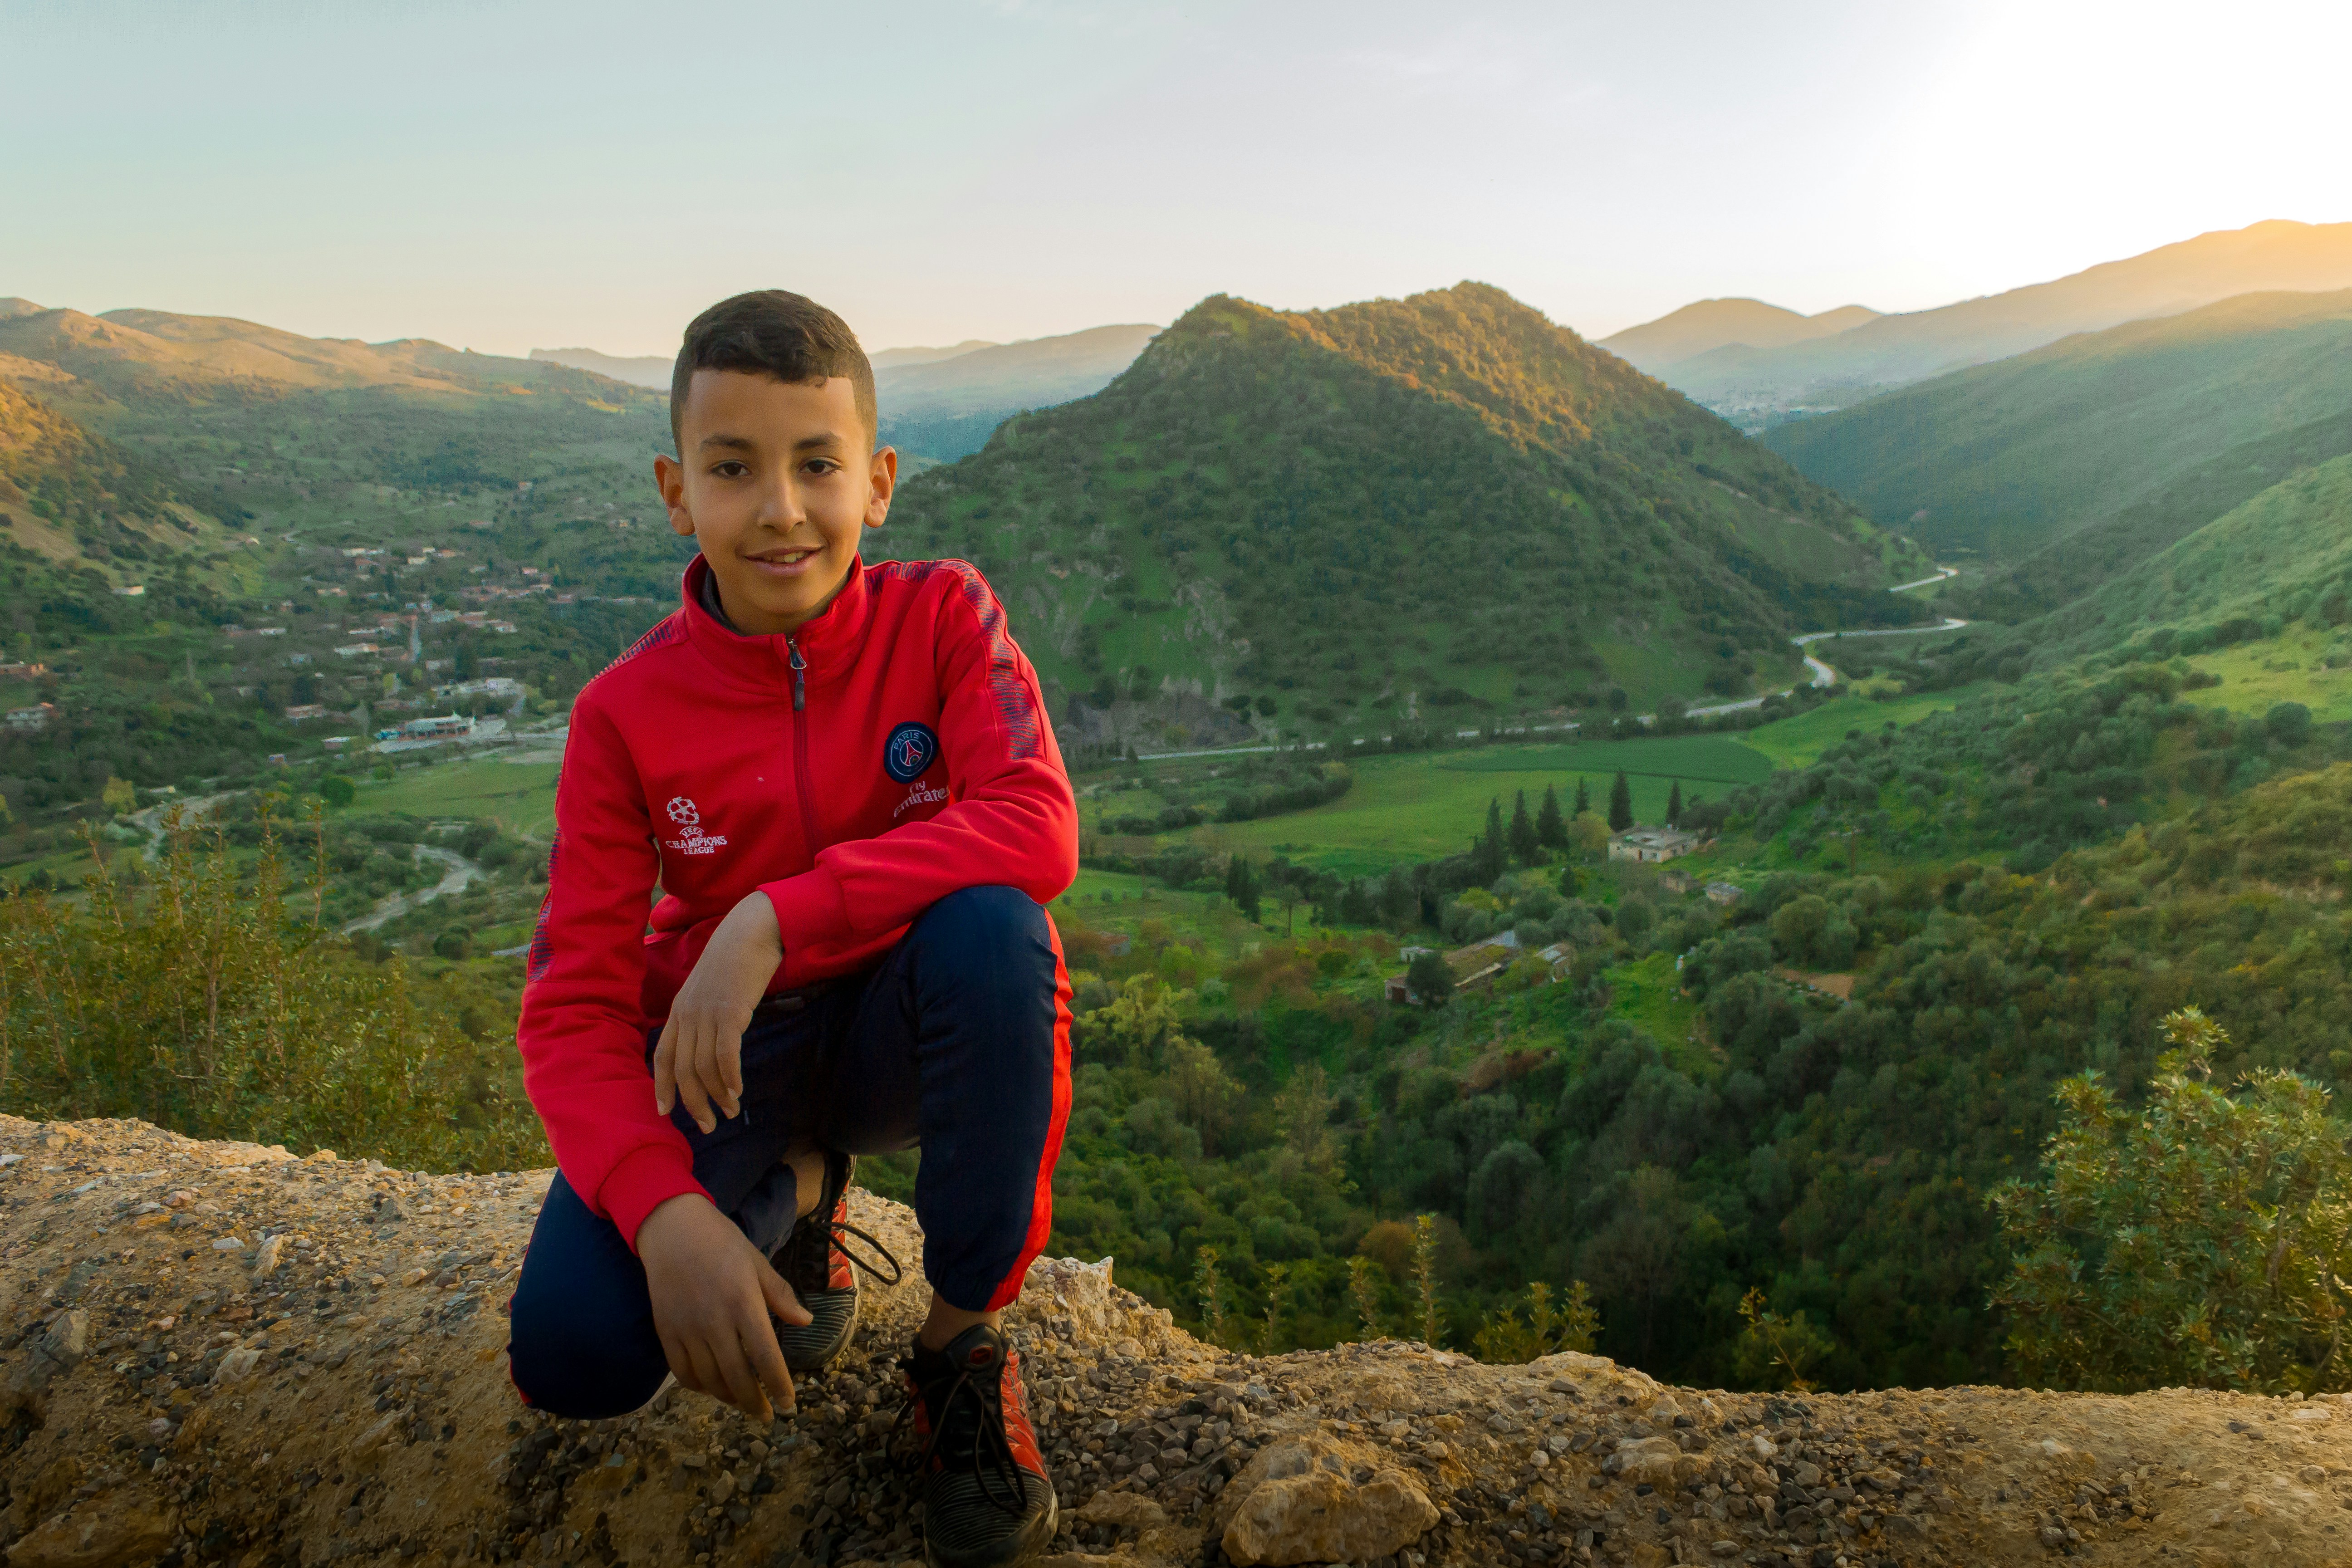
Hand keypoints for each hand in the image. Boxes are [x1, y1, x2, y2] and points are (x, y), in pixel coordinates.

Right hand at [637, 1193, 809, 1419]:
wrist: (671, 1227)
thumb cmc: (721, 1242)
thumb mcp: (757, 1263)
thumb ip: (781, 1296)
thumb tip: (806, 1322)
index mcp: (743, 1303)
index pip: (765, 1356)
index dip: (778, 1385)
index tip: (788, 1404)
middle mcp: (714, 1321)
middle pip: (736, 1376)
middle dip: (754, 1402)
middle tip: (766, 1415)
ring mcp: (687, 1328)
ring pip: (709, 1379)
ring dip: (728, 1397)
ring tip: (742, 1402)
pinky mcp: (665, 1330)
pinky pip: (682, 1371)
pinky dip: (698, 1386)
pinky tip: (711, 1387)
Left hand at [654, 892, 781, 1132]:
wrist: (752, 930)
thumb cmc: (736, 959)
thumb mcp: (710, 988)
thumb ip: (704, 1014)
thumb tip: (711, 1044)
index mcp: (679, 1010)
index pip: (662, 1056)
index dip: (661, 1086)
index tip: (665, 1112)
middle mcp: (687, 1014)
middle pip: (682, 1070)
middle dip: (694, 1103)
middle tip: (708, 1126)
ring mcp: (707, 1013)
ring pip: (703, 1067)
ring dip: (718, 1095)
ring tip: (732, 1111)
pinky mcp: (730, 1012)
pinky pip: (725, 1055)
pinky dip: (730, 1077)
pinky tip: (738, 1091)